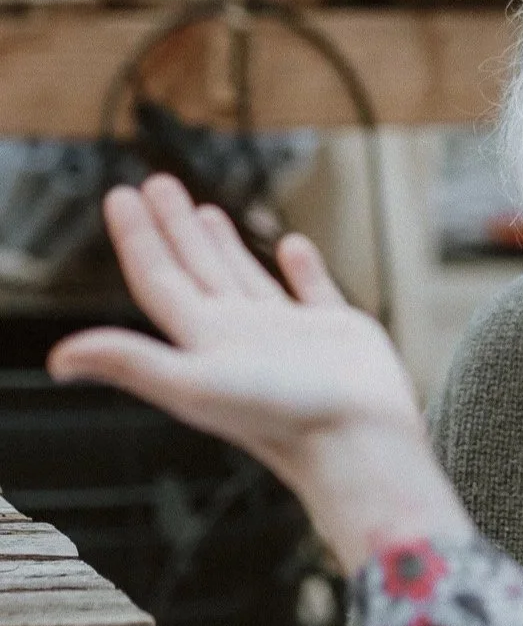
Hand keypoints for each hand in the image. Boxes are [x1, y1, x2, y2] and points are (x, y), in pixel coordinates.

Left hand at [48, 175, 472, 572]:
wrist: (360, 443)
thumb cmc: (284, 418)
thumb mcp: (197, 385)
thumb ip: (131, 362)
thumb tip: (59, 358)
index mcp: (204, 343)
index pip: (158, 281)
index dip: (137, 239)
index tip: (120, 196)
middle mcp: (239, 337)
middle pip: (195, 271)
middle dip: (173, 227)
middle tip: (156, 183)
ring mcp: (288, 335)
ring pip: (245, 278)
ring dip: (223, 244)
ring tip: (206, 209)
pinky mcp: (338, 334)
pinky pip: (313, 290)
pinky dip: (301, 267)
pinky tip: (292, 245)